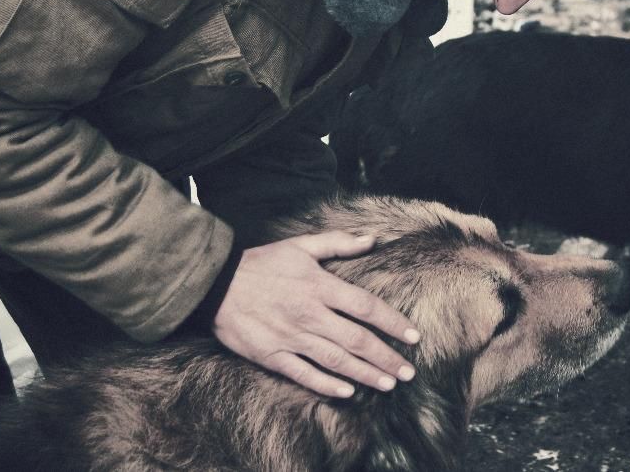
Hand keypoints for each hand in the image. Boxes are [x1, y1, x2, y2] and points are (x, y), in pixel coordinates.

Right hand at [212, 230, 419, 397]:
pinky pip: (305, 375)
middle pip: (357, 341)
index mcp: (320, 287)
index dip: (393, 322)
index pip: (366, 307)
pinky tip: (348, 392)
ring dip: (366, 375)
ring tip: (388, 385)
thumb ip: (338, 243)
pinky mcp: (272, 355)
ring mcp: (291, 337)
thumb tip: (372, 238)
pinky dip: (327, 385)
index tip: (413, 336)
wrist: (216, 285)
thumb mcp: (300, 245)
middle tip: (408, 373)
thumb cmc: (261, 263)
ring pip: (336, 361)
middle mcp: (310, 314)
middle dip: (386, 358)